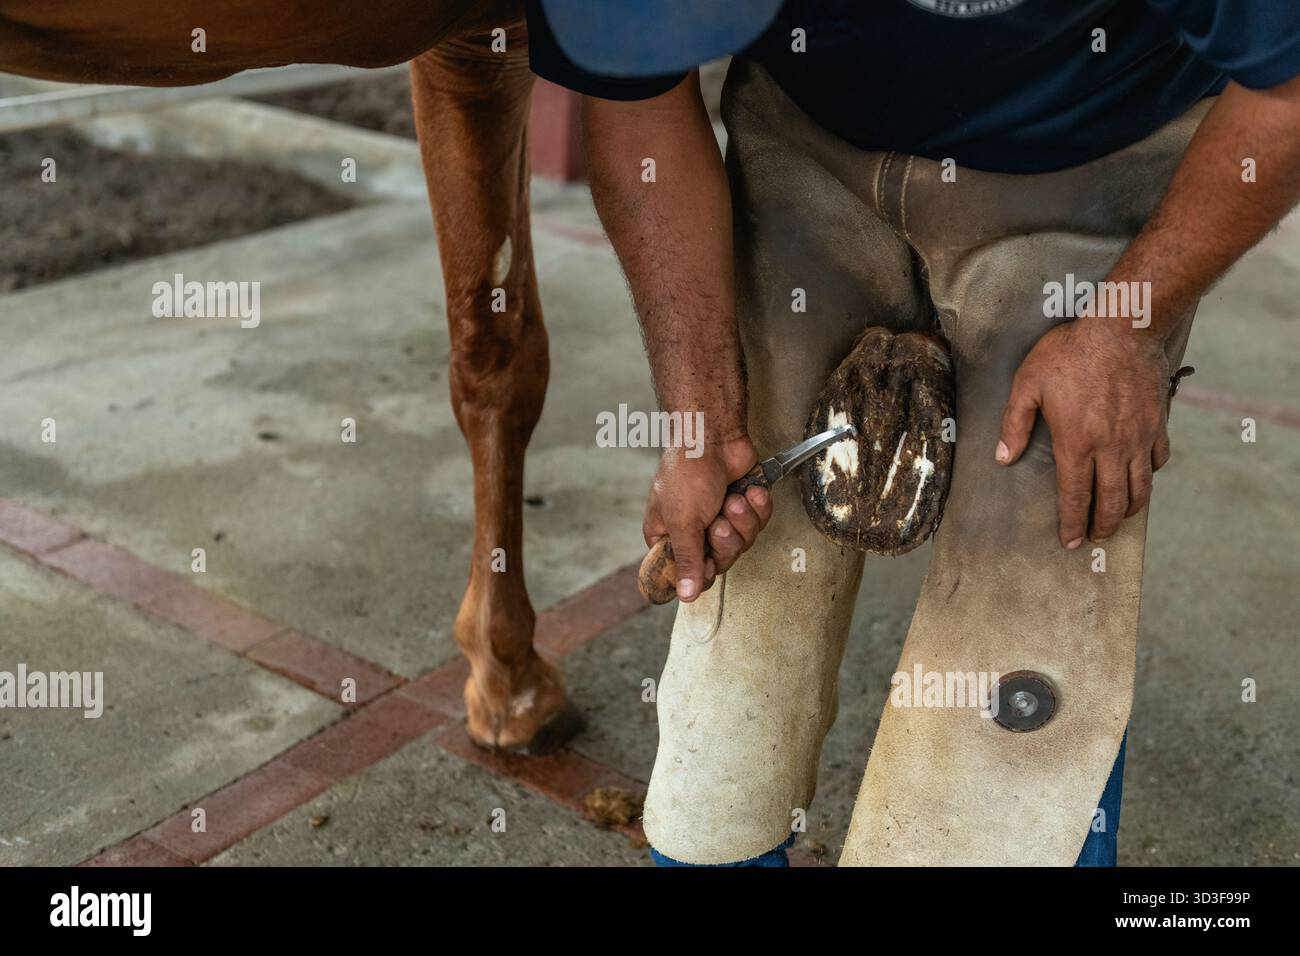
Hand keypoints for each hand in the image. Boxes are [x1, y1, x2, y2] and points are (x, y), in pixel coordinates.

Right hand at [643, 435, 774, 600]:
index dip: (703, 569)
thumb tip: (684, 596)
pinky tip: (750, 492)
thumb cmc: (687, 473)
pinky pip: (759, 523)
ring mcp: (721, 518)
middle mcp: (695, 531)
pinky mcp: (744, 506)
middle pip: (722, 561)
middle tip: (718, 521)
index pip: (689, 573)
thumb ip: (686, 560)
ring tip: (733, 499)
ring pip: (744, 543)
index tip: (707, 556)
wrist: (713, 436)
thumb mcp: (681, 522)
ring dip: (742, 520)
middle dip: (727, 540)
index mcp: (669, 537)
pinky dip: (757, 507)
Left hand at [996, 318, 1171, 547]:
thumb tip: (1003, 458)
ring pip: (1140, 487)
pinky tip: (1141, 478)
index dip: (1072, 524)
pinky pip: (1159, 459)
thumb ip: (1014, 424)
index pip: (1075, 497)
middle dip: (1103, 526)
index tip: (1071, 542)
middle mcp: (1111, 447)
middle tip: (1097, 538)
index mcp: (1076, 443)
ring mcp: (1138, 437)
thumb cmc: (1069, 352)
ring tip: (1120, 519)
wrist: (1122, 327)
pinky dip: (1151, 475)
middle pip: (1111, 501)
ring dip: (1129, 509)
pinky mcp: (1158, 422)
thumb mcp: (1028, 384)